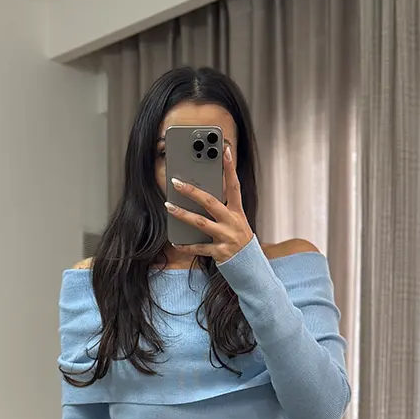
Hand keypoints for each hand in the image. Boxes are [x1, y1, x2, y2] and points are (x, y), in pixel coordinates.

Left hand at [166, 142, 254, 263]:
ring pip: (201, 223)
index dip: (230, 168)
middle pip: (211, 202)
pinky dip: (186, 245)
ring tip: (168, 206)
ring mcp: (226, 237)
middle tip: (176, 182)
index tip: (224, 150)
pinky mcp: (220, 252)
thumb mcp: (235, 223)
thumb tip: (199, 195)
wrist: (251, 268)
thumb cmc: (239, 241)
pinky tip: (174, 242)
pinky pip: (199, 247)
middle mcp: (233, 223)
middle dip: (192, 191)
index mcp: (238, 212)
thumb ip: (221, 210)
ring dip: (183, 214)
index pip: (234, 185)